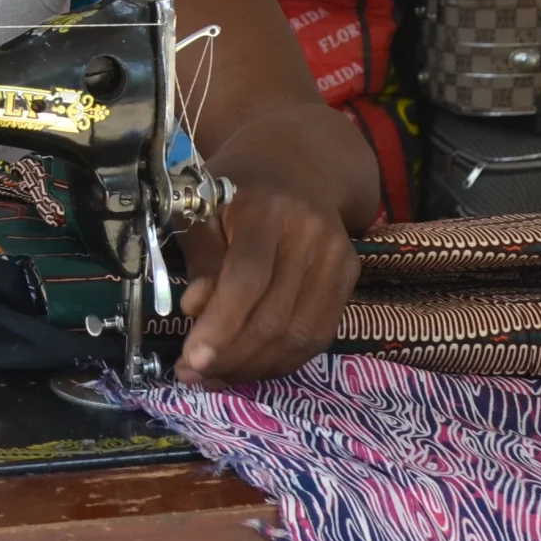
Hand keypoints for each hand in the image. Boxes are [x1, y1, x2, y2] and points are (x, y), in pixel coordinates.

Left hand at [175, 180, 355, 384]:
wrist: (295, 165)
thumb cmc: (236, 189)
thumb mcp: (202, 210)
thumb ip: (201, 259)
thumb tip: (195, 309)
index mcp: (267, 208)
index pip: (247, 278)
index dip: (221, 325)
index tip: (191, 359)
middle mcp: (311, 233)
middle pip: (274, 315)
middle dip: (230, 356)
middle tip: (192, 375)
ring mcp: (337, 257)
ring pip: (298, 335)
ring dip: (253, 366)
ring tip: (215, 376)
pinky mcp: (349, 277)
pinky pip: (317, 336)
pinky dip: (281, 361)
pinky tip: (249, 365)